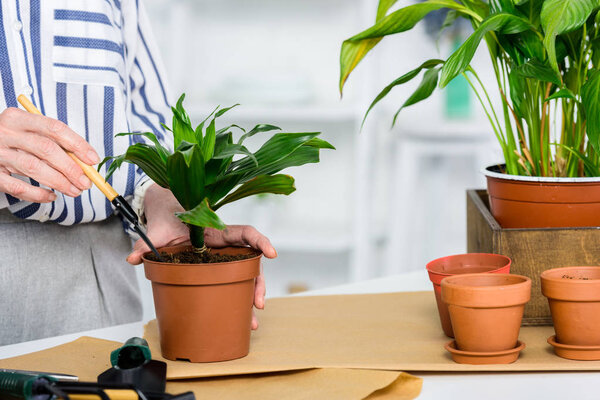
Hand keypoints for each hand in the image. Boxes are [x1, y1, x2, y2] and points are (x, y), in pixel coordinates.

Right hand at [0, 107, 98, 201]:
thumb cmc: (8, 140)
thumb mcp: (26, 132)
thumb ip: (52, 141)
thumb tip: (84, 161)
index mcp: (17, 118)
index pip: (54, 128)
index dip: (77, 144)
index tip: (92, 159)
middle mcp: (5, 133)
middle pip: (46, 149)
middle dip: (71, 168)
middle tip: (86, 182)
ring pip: (34, 167)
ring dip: (59, 182)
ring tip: (75, 190)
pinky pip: (18, 187)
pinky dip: (38, 194)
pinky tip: (51, 196)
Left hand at [127, 184, 276, 329]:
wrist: (166, 213)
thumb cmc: (167, 217)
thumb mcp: (157, 229)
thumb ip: (146, 243)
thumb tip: (132, 258)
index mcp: (217, 230)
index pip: (245, 232)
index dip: (260, 241)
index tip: (271, 254)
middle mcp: (225, 244)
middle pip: (250, 261)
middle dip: (258, 283)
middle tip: (257, 305)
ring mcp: (223, 256)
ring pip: (245, 274)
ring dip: (251, 295)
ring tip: (251, 319)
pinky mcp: (217, 266)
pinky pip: (233, 279)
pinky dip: (239, 296)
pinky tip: (240, 313)